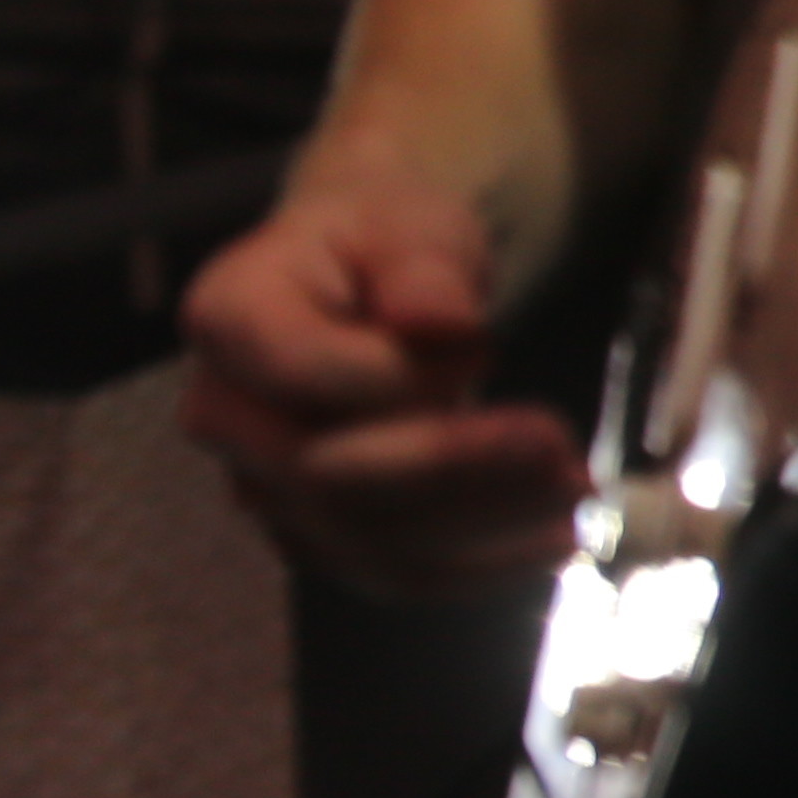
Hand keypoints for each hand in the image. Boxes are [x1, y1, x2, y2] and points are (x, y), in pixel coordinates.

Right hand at [181, 170, 590, 599]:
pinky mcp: (313, 534)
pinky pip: (389, 574)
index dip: (400, 376)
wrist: (367, 284)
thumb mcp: (413, 224)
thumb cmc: (385, 244)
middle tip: (559, 447)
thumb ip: (421, 268)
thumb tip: (440, 323)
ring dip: (480, 528)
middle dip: (453, 468)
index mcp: (229, 317)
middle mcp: (224, 416)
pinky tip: (550, 539)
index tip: (486, 347)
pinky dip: (478, 567)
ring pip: (363, 541)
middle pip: (324, 477)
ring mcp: (261, 485)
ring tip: (574, 490)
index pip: (300, 372)